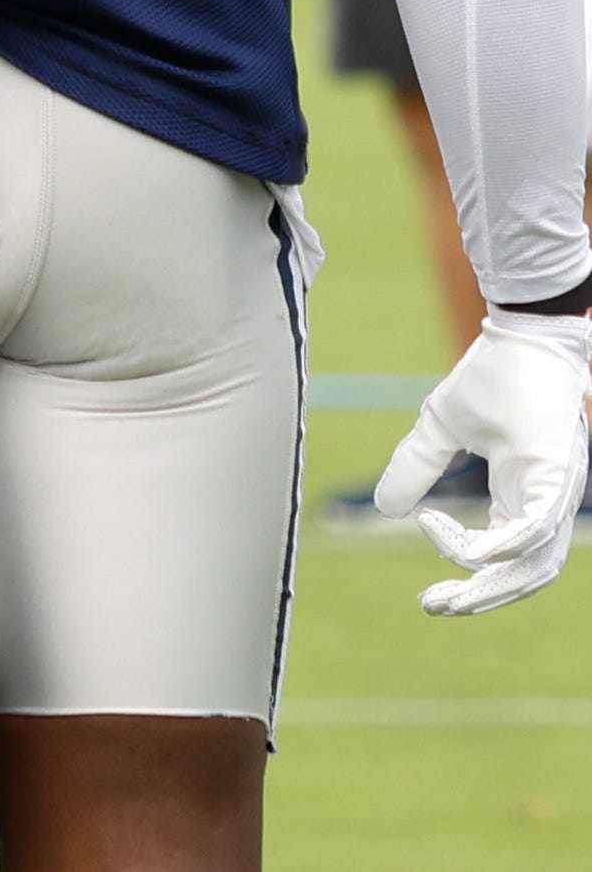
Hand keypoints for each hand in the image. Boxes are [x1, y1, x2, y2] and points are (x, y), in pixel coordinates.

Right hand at [379, 309, 591, 614]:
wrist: (523, 333)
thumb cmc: (493, 375)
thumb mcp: (440, 427)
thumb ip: (415, 466)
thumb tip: (385, 508)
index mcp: (525, 494)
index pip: (512, 556)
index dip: (473, 572)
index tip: (423, 547)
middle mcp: (547, 503)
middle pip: (528, 576)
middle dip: (481, 600)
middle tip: (432, 608)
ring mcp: (557, 494)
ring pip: (535, 565)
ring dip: (489, 587)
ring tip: (445, 595)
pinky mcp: (555, 479)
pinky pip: (529, 532)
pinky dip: (487, 546)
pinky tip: (441, 532)